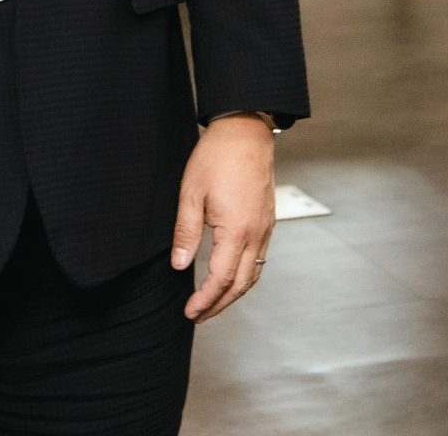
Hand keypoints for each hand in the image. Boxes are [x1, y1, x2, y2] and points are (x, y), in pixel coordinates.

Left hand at [171, 115, 276, 321]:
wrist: (245, 132)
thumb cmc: (217, 157)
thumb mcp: (191, 194)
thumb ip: (186, 233)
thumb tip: (179, 265)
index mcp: (237, 230)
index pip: (221, 279)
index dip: (205, 300)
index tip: (190, 311)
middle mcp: (256, 234)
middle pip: (241, 284)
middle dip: (219, 305)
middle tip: (198, 316)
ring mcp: (265, 228)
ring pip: (254, 274)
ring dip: (234, 294)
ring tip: (213, 303)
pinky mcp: (268, 220)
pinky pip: (259, 259)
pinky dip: (245, 276)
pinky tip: (231, 276)